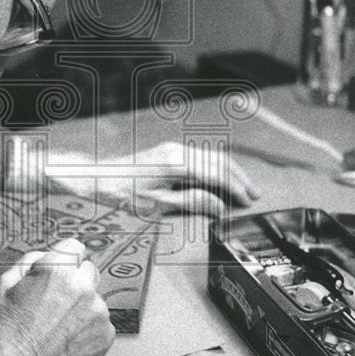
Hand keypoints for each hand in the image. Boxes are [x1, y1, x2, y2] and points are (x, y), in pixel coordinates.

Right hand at [0, 239, 115, 355]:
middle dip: (74, 282)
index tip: (61, 271)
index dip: (64, 260)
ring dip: (81, 307)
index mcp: (56, 271)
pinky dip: (88, 329)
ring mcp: (97, 313)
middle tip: (54, 304)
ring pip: (95, 299)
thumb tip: (45, 256)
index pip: (75, 247)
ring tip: (56, 328)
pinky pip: (101, 323)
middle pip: (88, 272)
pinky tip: (66, 341)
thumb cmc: (2, 336)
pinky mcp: (105, 336)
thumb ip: (29, 261)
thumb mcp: (3, 285)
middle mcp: (82, 288)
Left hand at [42, 141, 259, 216]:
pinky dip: (216, 169)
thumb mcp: (157, 205)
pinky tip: (222, 181)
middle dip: (239, 178)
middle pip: (219, 161)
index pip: (216, 174)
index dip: (235, 188)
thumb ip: (191, 203)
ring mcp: (174, 149)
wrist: (100, 178)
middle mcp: (178, 150)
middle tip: (255, 195)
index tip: (248, 202)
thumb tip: (219, 206)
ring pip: (212, 157)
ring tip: (244, 188)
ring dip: (230, 172)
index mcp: (177, 162)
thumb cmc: (124, 194)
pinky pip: (201, 158)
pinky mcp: (169, 153)